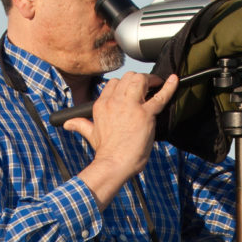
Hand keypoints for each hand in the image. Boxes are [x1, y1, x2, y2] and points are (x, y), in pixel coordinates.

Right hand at [64, 73, 178, 203]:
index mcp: (101, 105)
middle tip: (147, 87)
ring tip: (156, 85)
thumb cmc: (105, 152)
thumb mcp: (90, 134)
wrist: (113, 164)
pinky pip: (160, 96)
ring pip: (140, 80)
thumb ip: (80, 125)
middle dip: (139, 80)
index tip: (132, 92)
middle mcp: (115, 101)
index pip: (114, 84)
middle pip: (128, 78)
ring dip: (150, 81)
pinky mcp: (145, 114)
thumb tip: (68, 123)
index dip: (125, 86)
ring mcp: (130, 106)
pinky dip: (169, 87)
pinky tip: (174, 80)